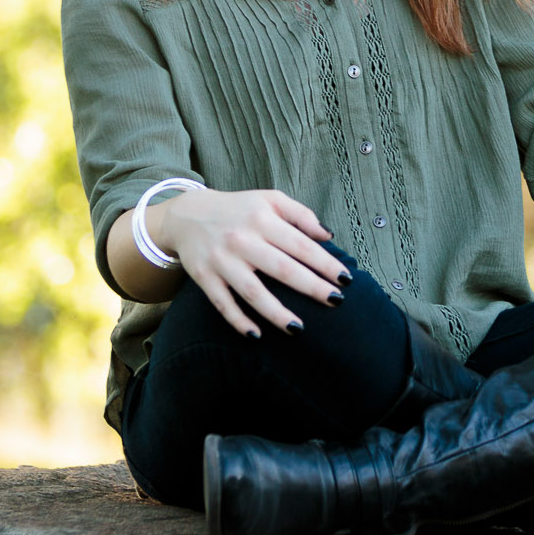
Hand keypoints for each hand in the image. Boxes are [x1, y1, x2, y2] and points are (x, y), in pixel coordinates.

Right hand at [155, 185, 350, 337]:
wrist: (188, 215)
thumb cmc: (239, 209)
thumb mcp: (270, 199)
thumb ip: (301, 214)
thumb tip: (328, 235)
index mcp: (262, 219)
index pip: (300, 245)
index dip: (324, 263)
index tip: (345, 279)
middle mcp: (242, 239)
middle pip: (282, 269)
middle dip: (311, 287)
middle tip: (335, 302)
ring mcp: (222, 260)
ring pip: (252, 292)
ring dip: (276, 313)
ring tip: (299, 328)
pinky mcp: (204, 277)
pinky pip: (223, 304)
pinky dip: (238, 321)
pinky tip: (256, 335)